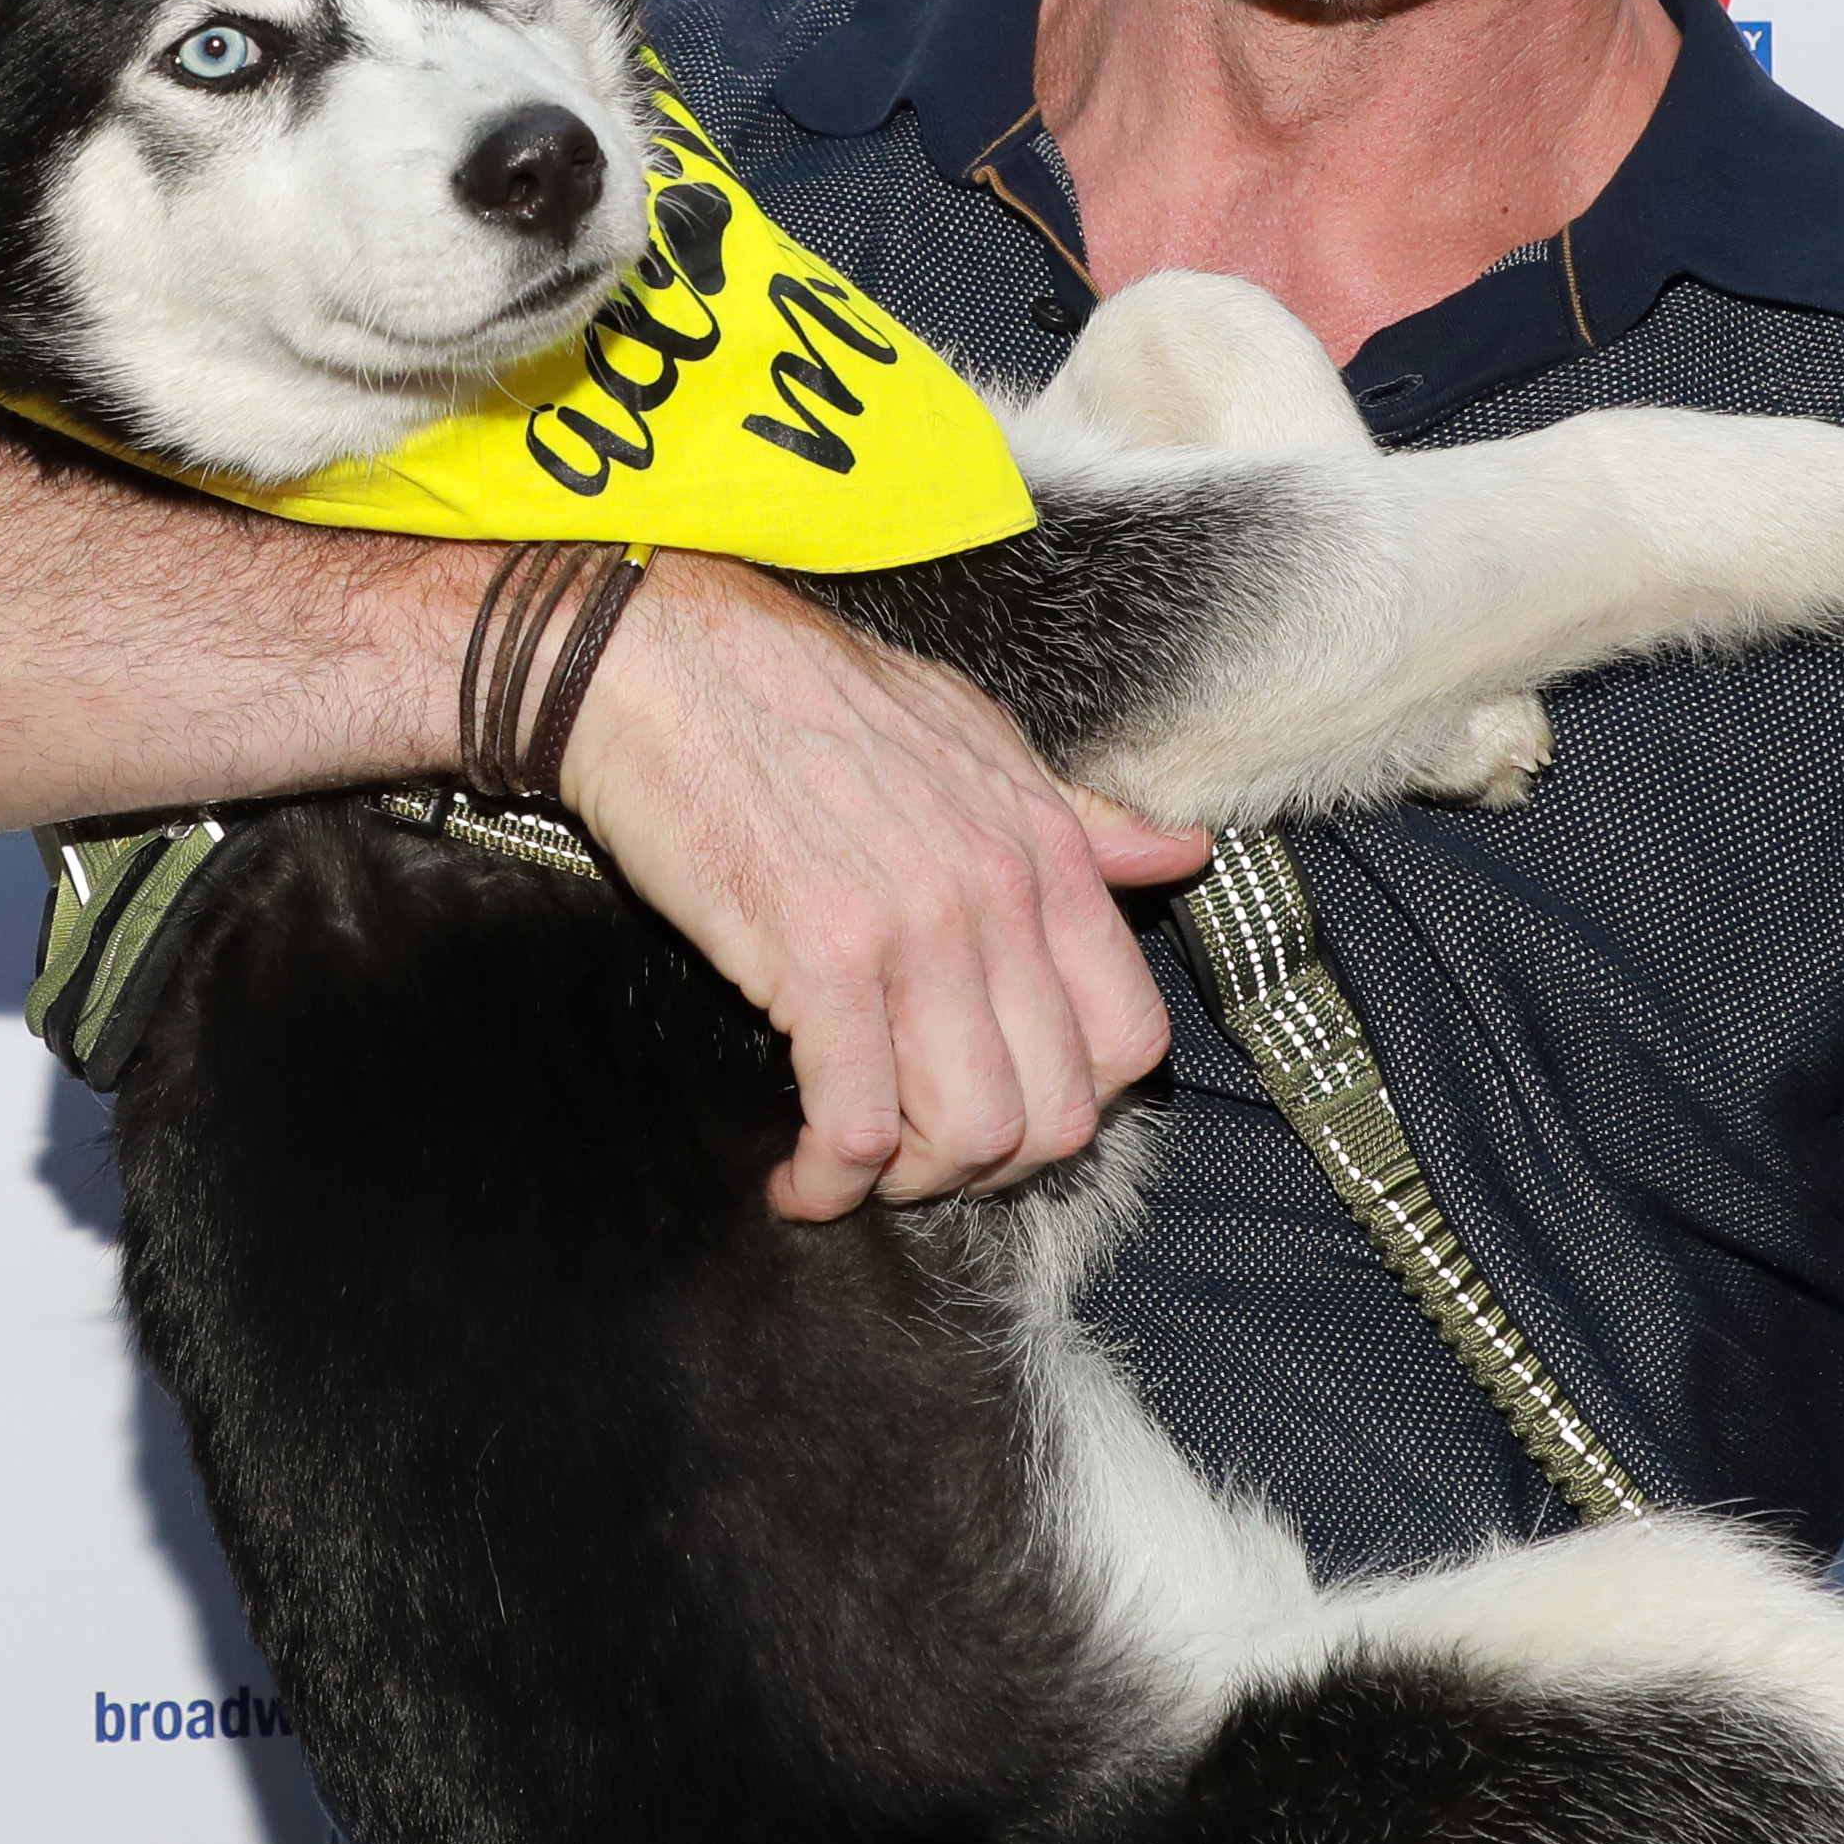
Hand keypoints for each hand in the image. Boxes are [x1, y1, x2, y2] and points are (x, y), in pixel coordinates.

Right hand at [562, 557, 1207, 1216]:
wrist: (665, 661)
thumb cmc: (805, 693)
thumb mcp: (973, 735)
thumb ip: (1078, 818)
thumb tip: (1178, 852)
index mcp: (1044, 847)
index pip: (1128, 1036)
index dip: (1074, 1107)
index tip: (1008, 1114)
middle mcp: (997, 895)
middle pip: (1057, 1112)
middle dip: (991, 1168)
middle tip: (925, 1158)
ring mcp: (914, 931)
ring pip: (972, 1135)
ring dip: (914, 1183)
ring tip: (861, 1167)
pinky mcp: (817, 959)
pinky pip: (860, 1126)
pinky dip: (831, 1180)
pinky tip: (800, 1176)